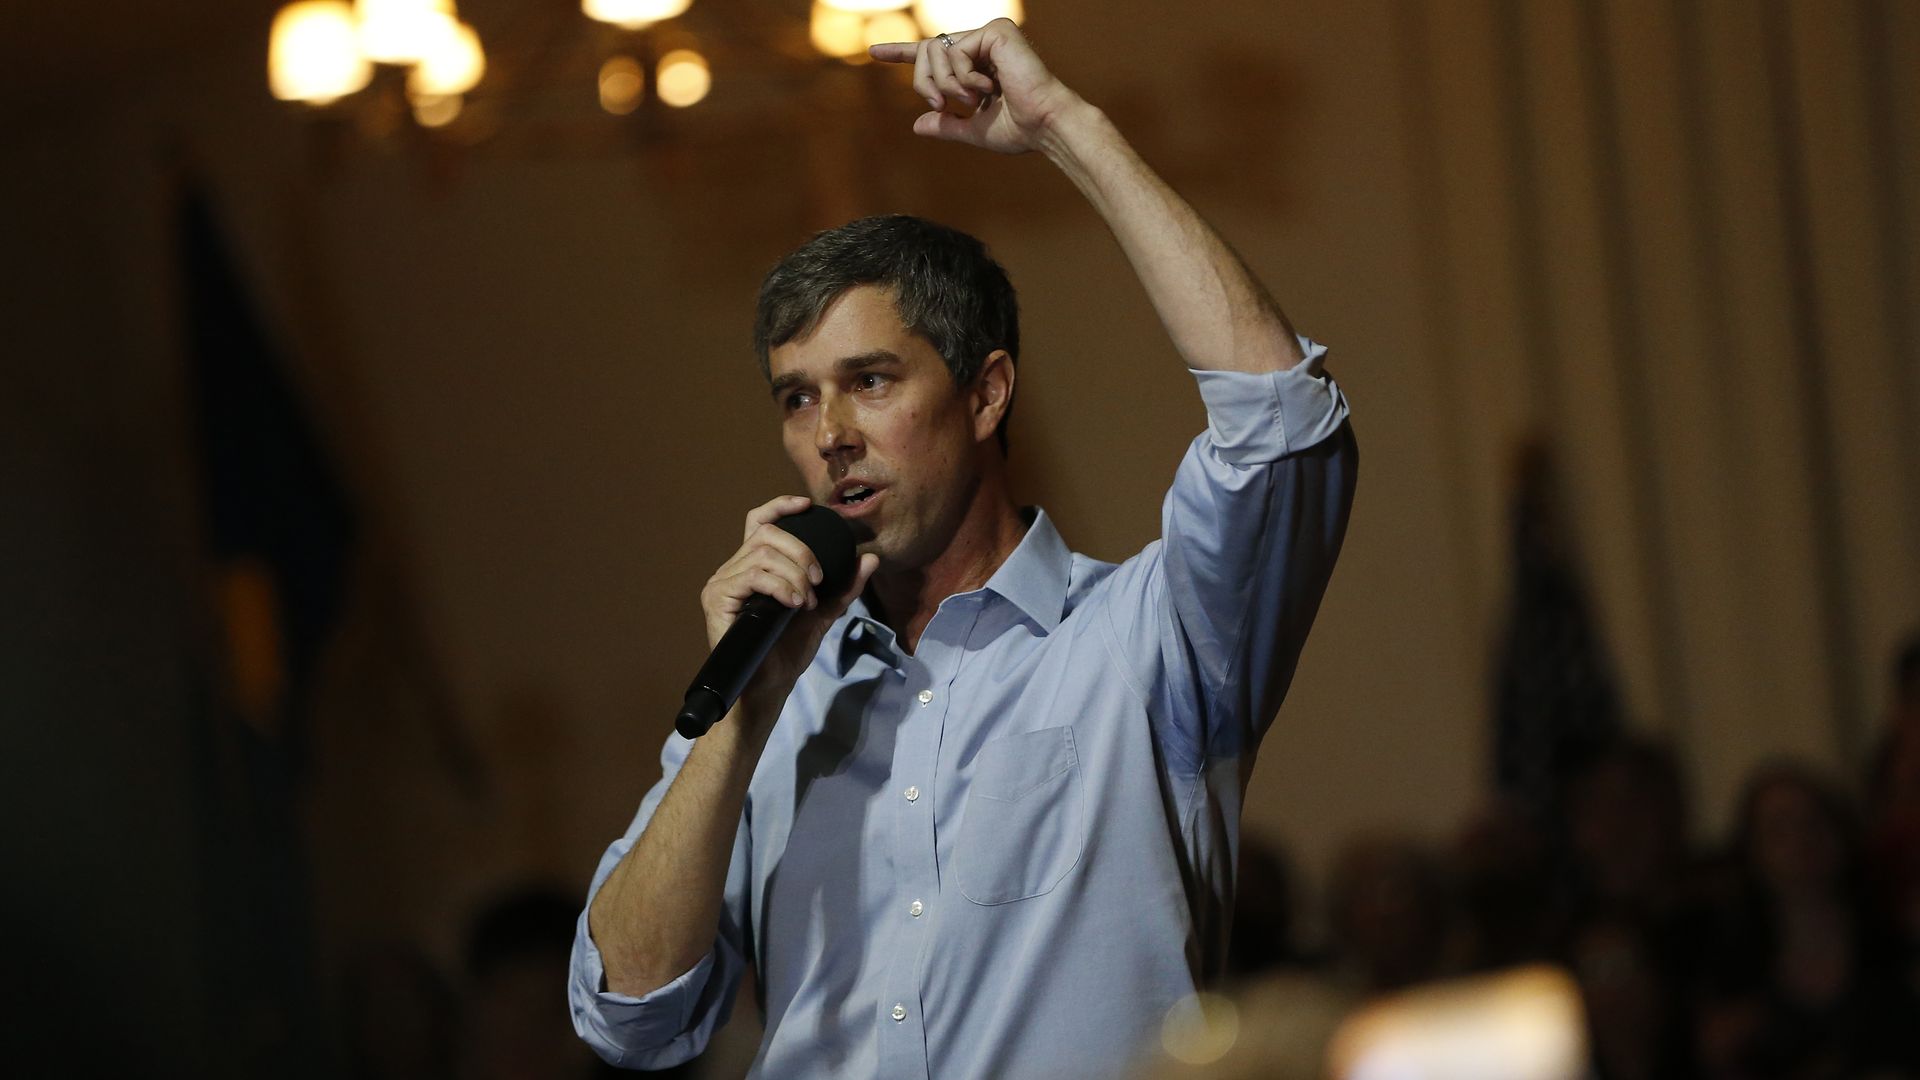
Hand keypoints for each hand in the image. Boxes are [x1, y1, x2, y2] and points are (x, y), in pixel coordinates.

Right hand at [700, 495, 878, 713]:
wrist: (768, 686)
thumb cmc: (787, 651)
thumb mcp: (823, 613)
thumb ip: (843, 587)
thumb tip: (870, 559)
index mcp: (753, 567)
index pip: (760, 521)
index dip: (781, 506)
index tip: (807, 504)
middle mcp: (733, 569)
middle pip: (768, 533)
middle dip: (802, 552)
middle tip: (819, 582)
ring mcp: (722, 582)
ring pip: (763, 554)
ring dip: (796, 575)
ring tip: (807, 601)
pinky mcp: (716, 598)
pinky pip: (753, 575)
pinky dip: (781, 586)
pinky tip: (794, 603)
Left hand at [868, 18, 1084, 154]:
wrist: (1044, 127)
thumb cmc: (1019, 130)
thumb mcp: (974, 130)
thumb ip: (947, 124)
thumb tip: (917, 124)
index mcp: (977, 65)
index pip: (933, 54)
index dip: (902, 52)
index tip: (875, 51)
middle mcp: (982, 44)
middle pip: (926, 52)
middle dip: (924, 82)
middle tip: (943, 105)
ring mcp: (988, 35)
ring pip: (935, 50)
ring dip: (946, 83)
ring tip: (973, 99)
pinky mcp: (995, 31)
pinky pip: (954, 50)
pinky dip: (963, 77)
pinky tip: (988, 87)